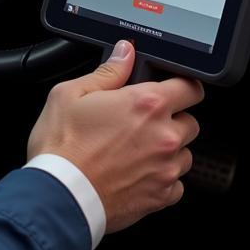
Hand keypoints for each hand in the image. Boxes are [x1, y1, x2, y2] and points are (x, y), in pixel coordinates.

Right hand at [27, 40, 202, 232]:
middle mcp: (164, 136)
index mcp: (146, 104)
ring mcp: (165, 169)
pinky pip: (176, 185)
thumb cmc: (61, 147)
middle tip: (142, 123)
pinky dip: (162, 180)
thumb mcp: (71, 94)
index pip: (190, 87)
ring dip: (168, 151)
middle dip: (172, 120)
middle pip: (190, 122)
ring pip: (185, 155)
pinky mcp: (160, 197)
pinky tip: (138, 175)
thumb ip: (108, 72)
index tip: (173, 89)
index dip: (182, 85)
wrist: (59, 197)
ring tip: (137, 151)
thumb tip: (125, 52)